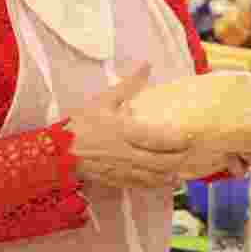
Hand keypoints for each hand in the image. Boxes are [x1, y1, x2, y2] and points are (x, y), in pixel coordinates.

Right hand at [66, 64, 191, 188]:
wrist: (58, 151)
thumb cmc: (82, 123)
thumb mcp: (104, 100)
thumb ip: (128, 85)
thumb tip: (147, 66)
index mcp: (125, 131)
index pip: (159, 140)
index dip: (178, 141)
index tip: (191, 138)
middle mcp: (127, 153)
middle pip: (161, 162)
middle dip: (179, 160)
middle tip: (191, 155)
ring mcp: (123, 170)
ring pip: (153, 177)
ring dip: (170, 175)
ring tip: (182, 172)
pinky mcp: (116, 180)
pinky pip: (140, 185)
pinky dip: (154, 184)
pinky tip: (162, 181)